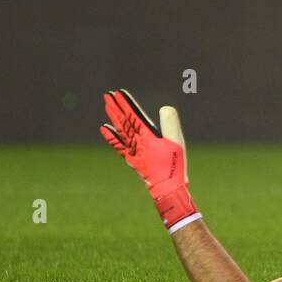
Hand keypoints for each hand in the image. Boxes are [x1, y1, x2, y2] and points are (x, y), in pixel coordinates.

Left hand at [100, 89, 199, 230]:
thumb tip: (166, 108)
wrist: (166, 188)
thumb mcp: (177, 144)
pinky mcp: (132, 159)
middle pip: (122, 122)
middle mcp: (136, 143)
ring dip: (112, 117)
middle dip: (115, 108)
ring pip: (119, 130)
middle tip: (107, 96)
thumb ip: (171, 125)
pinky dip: (110, 136)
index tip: (117, 93)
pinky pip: (118, 145)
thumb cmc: (173, 166)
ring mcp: (132, 151)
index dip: (125, 104)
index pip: (132, 116)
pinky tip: (105, 129)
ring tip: (107, 106)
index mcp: (146, 137)